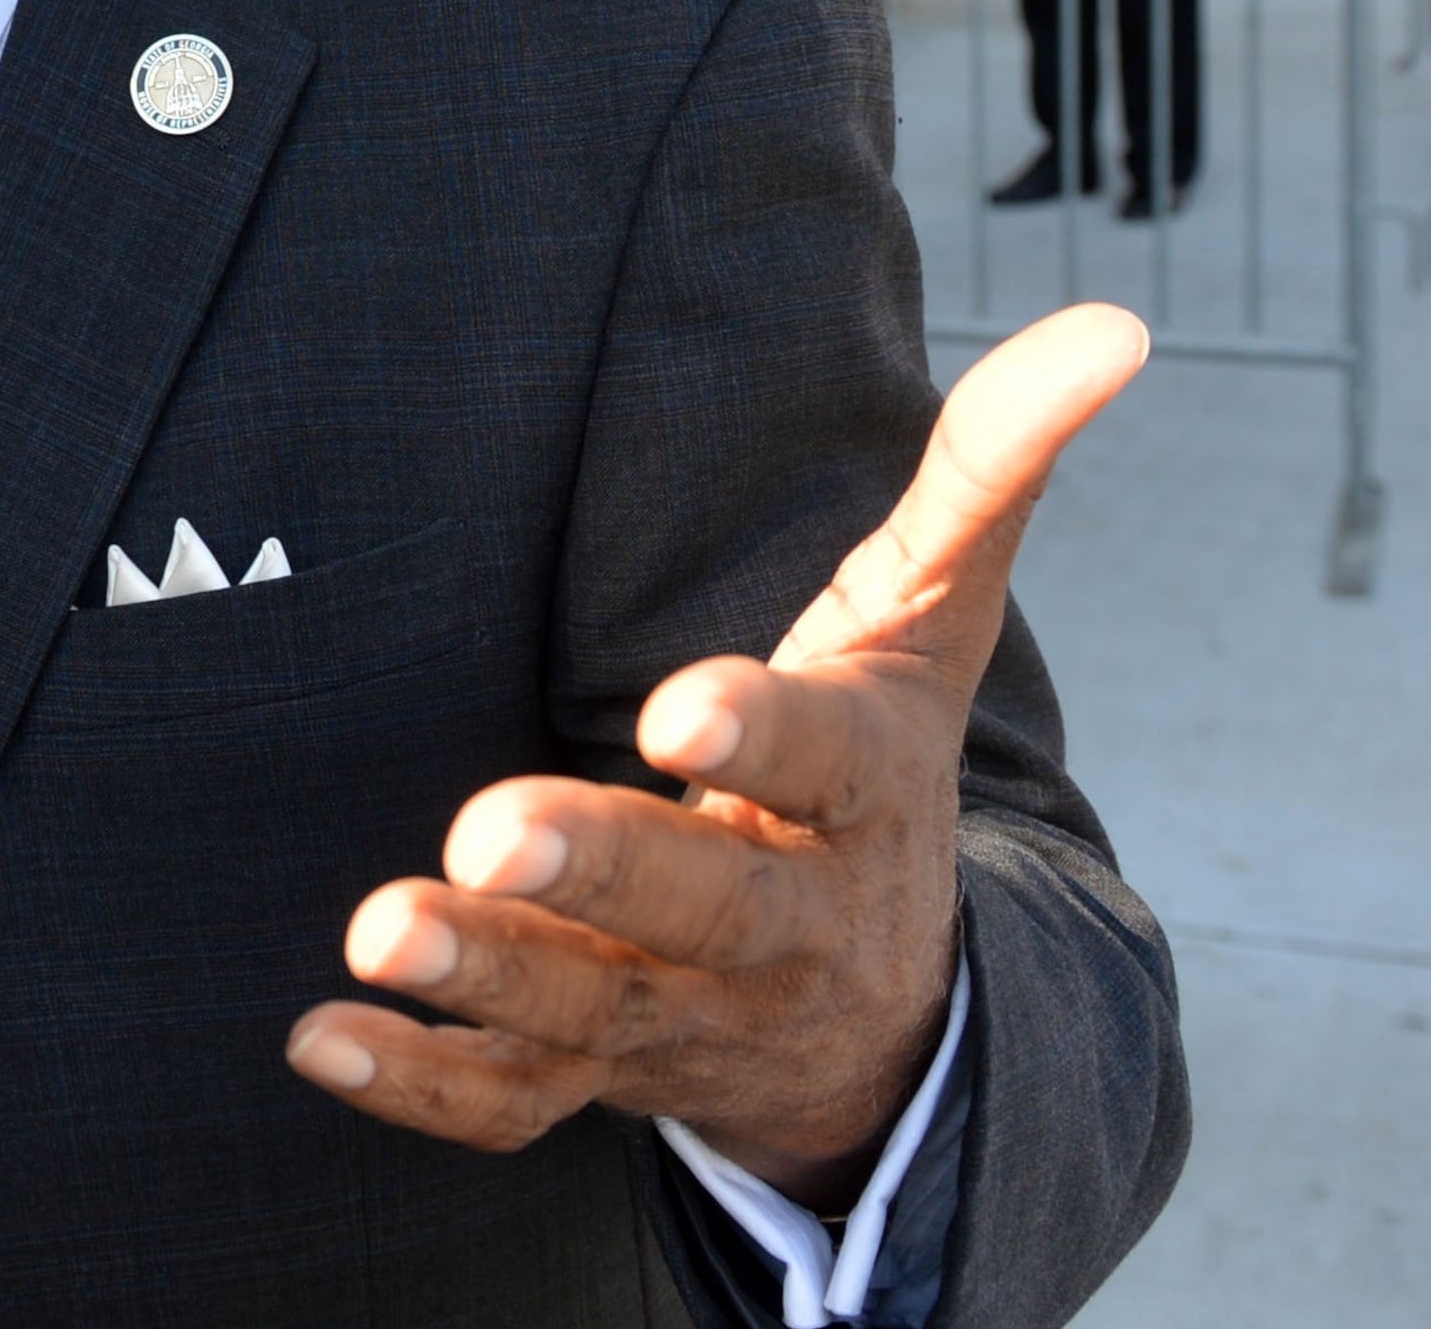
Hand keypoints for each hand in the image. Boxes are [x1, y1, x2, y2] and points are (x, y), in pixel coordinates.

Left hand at [285, 303, 1146, 1203]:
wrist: (877, 1015)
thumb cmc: (869, 772)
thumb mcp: (926, 625)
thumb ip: (986, 472)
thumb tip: (1108, 324)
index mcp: (859, 799)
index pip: (820, 762)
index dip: (758, 735)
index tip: (677, 703)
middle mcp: (780, 920)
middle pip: (700, 903)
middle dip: (598, 867)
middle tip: (487, 828)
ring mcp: (685, 1009)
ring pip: (590, 1008)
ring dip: (487, 975)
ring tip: (379, 928)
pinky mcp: (592, 1080)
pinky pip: (508, 1105)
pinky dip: (421, 1084)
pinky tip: (322, 1037)